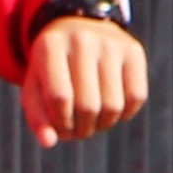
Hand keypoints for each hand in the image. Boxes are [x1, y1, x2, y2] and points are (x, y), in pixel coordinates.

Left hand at [25, 17, 148, 146]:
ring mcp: (111, 43)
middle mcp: (82, 40)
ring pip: (113, 105)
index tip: (60, 129)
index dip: (61, 123)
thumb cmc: (51, 68)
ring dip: (102, 125)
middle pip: (88, 105)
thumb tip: (49, 143)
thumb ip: (37, 117)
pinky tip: (111, 111)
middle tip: (77, 131)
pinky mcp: (134, 50)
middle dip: (81, 129)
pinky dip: (124, 114)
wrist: (77, 29)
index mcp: (50, 46)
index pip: (60, 97)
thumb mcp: (35, 88)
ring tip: (91, 123)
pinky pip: (136, 96)